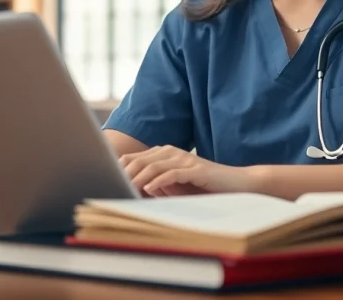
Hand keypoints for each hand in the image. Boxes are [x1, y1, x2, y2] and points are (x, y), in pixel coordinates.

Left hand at [119, 145, 254, 196]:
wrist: (236, 184)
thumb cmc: (204, 187)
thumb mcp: (175, 187)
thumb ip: (156, 184)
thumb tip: (132, 191)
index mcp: (164, 154)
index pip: (135, 159)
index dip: (120, 170)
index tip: (106, 182)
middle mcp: (172, 152)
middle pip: (140, 160)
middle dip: (124, 173)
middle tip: (111, 186)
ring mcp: (184, 159)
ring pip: (154, 165)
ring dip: (138, 178)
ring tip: (126, 188)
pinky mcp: (195, 169)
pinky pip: (172, 173)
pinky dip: (158, 181)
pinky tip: (149, 189)